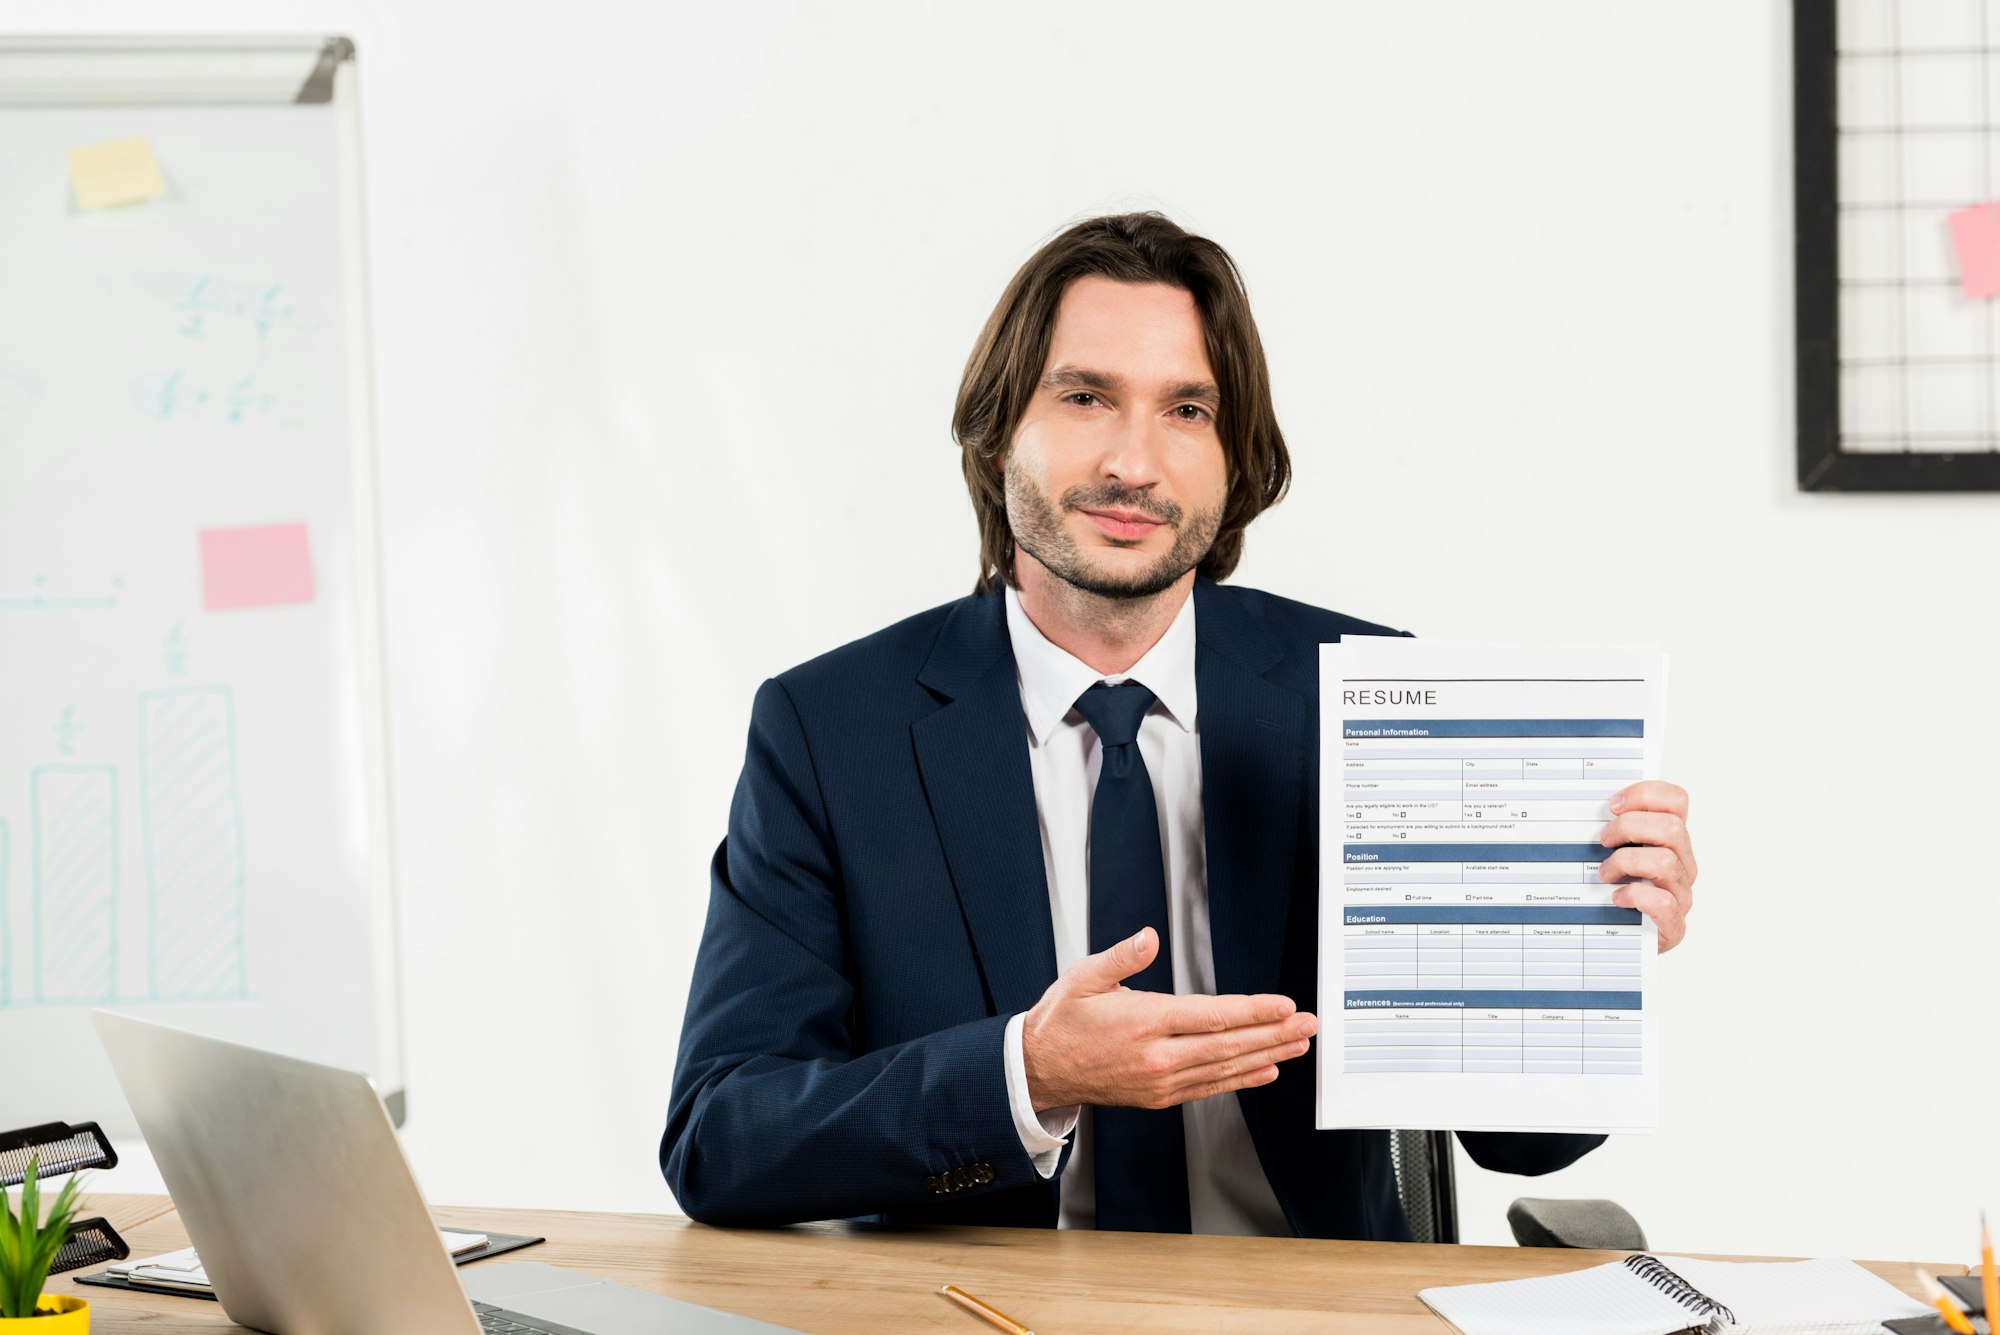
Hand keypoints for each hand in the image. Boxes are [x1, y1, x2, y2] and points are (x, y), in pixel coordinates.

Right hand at [1020, 927, 1317, 1112]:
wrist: (1040, 1069)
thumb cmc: (1063, 1020)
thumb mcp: (1084, 976)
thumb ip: (1121, 957)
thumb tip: (1148, 938)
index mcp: (1143, 1021)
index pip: (1212, 1016)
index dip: (1254, 1011)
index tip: (1284, 1005)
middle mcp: (1157, 1056)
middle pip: (1229, 1045)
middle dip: (1274, 1033)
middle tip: (1308, 1024)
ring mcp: (1161, 1081)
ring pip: (1225, 1068)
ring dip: (1267, 1054)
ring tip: (1298, 1044)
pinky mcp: (1160, 1096)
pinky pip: (1209, 1087)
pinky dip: (1242, 1079)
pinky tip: (1266, 1070)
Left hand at [1599, 780, 1696, 951]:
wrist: (1620, 942)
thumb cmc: (1613, 892)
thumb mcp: (1610, 853)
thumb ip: (1609, 829)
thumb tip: (1579, 804)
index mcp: (1671, 841)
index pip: (1677, 801)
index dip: (1645, 794)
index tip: (1612, 804)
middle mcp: (1682, 864)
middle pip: (1672, 828)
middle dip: (1629, 827)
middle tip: (1602, 840)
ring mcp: (1681, 896)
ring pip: (1666, 862)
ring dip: (1626, 862)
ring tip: (1604, 873)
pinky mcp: (1674, 926)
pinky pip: (1664, 903)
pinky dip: (1635, 896)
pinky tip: (1616, 898)